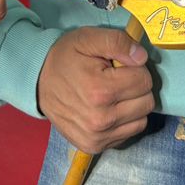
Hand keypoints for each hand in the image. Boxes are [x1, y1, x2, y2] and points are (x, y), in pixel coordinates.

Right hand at [36, 25, 155, 153]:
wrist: (37, 82)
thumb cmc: (64, 58)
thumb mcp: (87, 39)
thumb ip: (117, 42)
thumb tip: (142, 57)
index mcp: (100, 90)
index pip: (144, 80)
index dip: (135, 69)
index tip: (119, 66)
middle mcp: (101, 119)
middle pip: (147, 102)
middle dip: (136, 87)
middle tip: (116, 79)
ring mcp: (98, 136)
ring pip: (141, 120)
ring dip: (132, 105)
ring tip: (112, 94)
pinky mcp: (94, 146)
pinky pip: (128, 133)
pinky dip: (124, 121)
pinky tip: (108, 109)